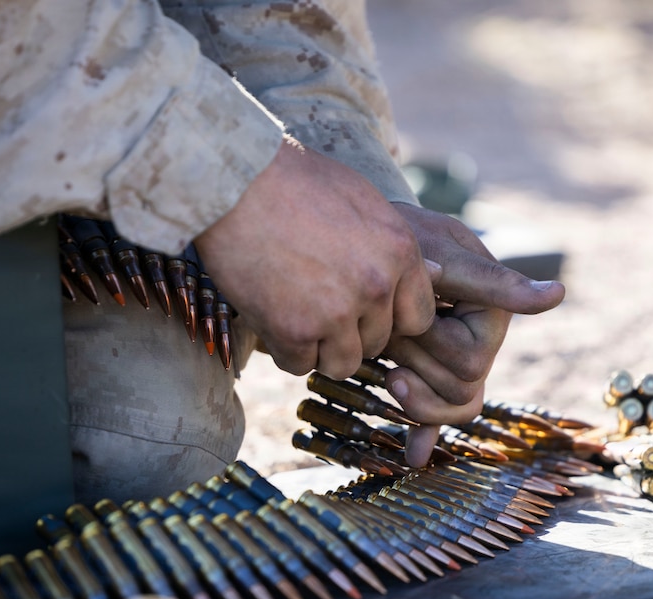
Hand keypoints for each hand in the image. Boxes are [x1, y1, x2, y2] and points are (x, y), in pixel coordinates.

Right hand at [194, 140, 437, 378]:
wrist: (235, 180)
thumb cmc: (292, 181)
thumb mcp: (361, 201)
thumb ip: (388, 245)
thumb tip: (410, 273)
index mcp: (401, 251)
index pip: (417, 318)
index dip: (388, 318)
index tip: (362, 309)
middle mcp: (377, 285)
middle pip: (378, 342)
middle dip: (350, 332)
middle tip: (316, 305)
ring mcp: (337, 311)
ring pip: (343, 363)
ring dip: (320, 348)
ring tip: (295, 314)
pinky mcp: (295, 330)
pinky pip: (299, 364)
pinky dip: (283, 349)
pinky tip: (271, 316)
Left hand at [382, 203, 565, 465]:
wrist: (369, 245)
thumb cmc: (408, 239)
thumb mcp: (442, 253)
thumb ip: (493, 282)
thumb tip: (558, 296)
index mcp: (495, 313)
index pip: (469, 361)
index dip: (430, 343)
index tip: (407, 314)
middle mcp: (484, 343)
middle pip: (459, 389)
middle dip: (416, 360)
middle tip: (389, 324)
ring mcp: (459, 364)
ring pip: (451, 407)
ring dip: (410, 385)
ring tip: (385, 353)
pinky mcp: (433, 376)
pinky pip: (439, 418)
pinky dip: (425, 433)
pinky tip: (413, 457)